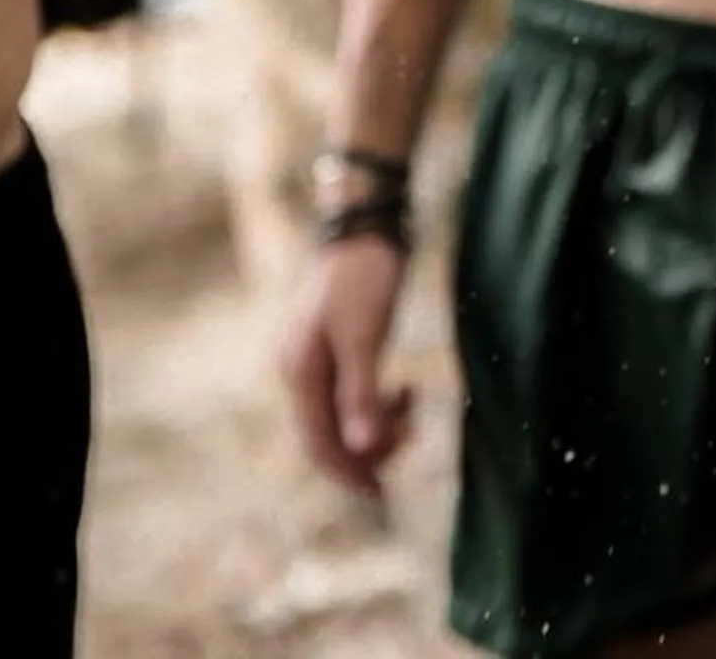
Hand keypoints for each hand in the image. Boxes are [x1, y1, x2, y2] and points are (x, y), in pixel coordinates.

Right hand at [281, 239, 417, 499]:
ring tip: (413, 401)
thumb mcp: (366, 335)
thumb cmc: (364, 276)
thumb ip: (362, 393)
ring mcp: (316, 358)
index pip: (320, 442)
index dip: (350, 473)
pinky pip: (353, 393)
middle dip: (371, 444)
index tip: (382, 493)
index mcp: (301, 373)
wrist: (365, 222)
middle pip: (331, 433)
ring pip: (344, 414)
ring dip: (379, 421)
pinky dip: (379, 400)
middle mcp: (300, 371)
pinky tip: (404, 390)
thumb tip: (364, 449)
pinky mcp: (337, 346)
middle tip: (414, 433)